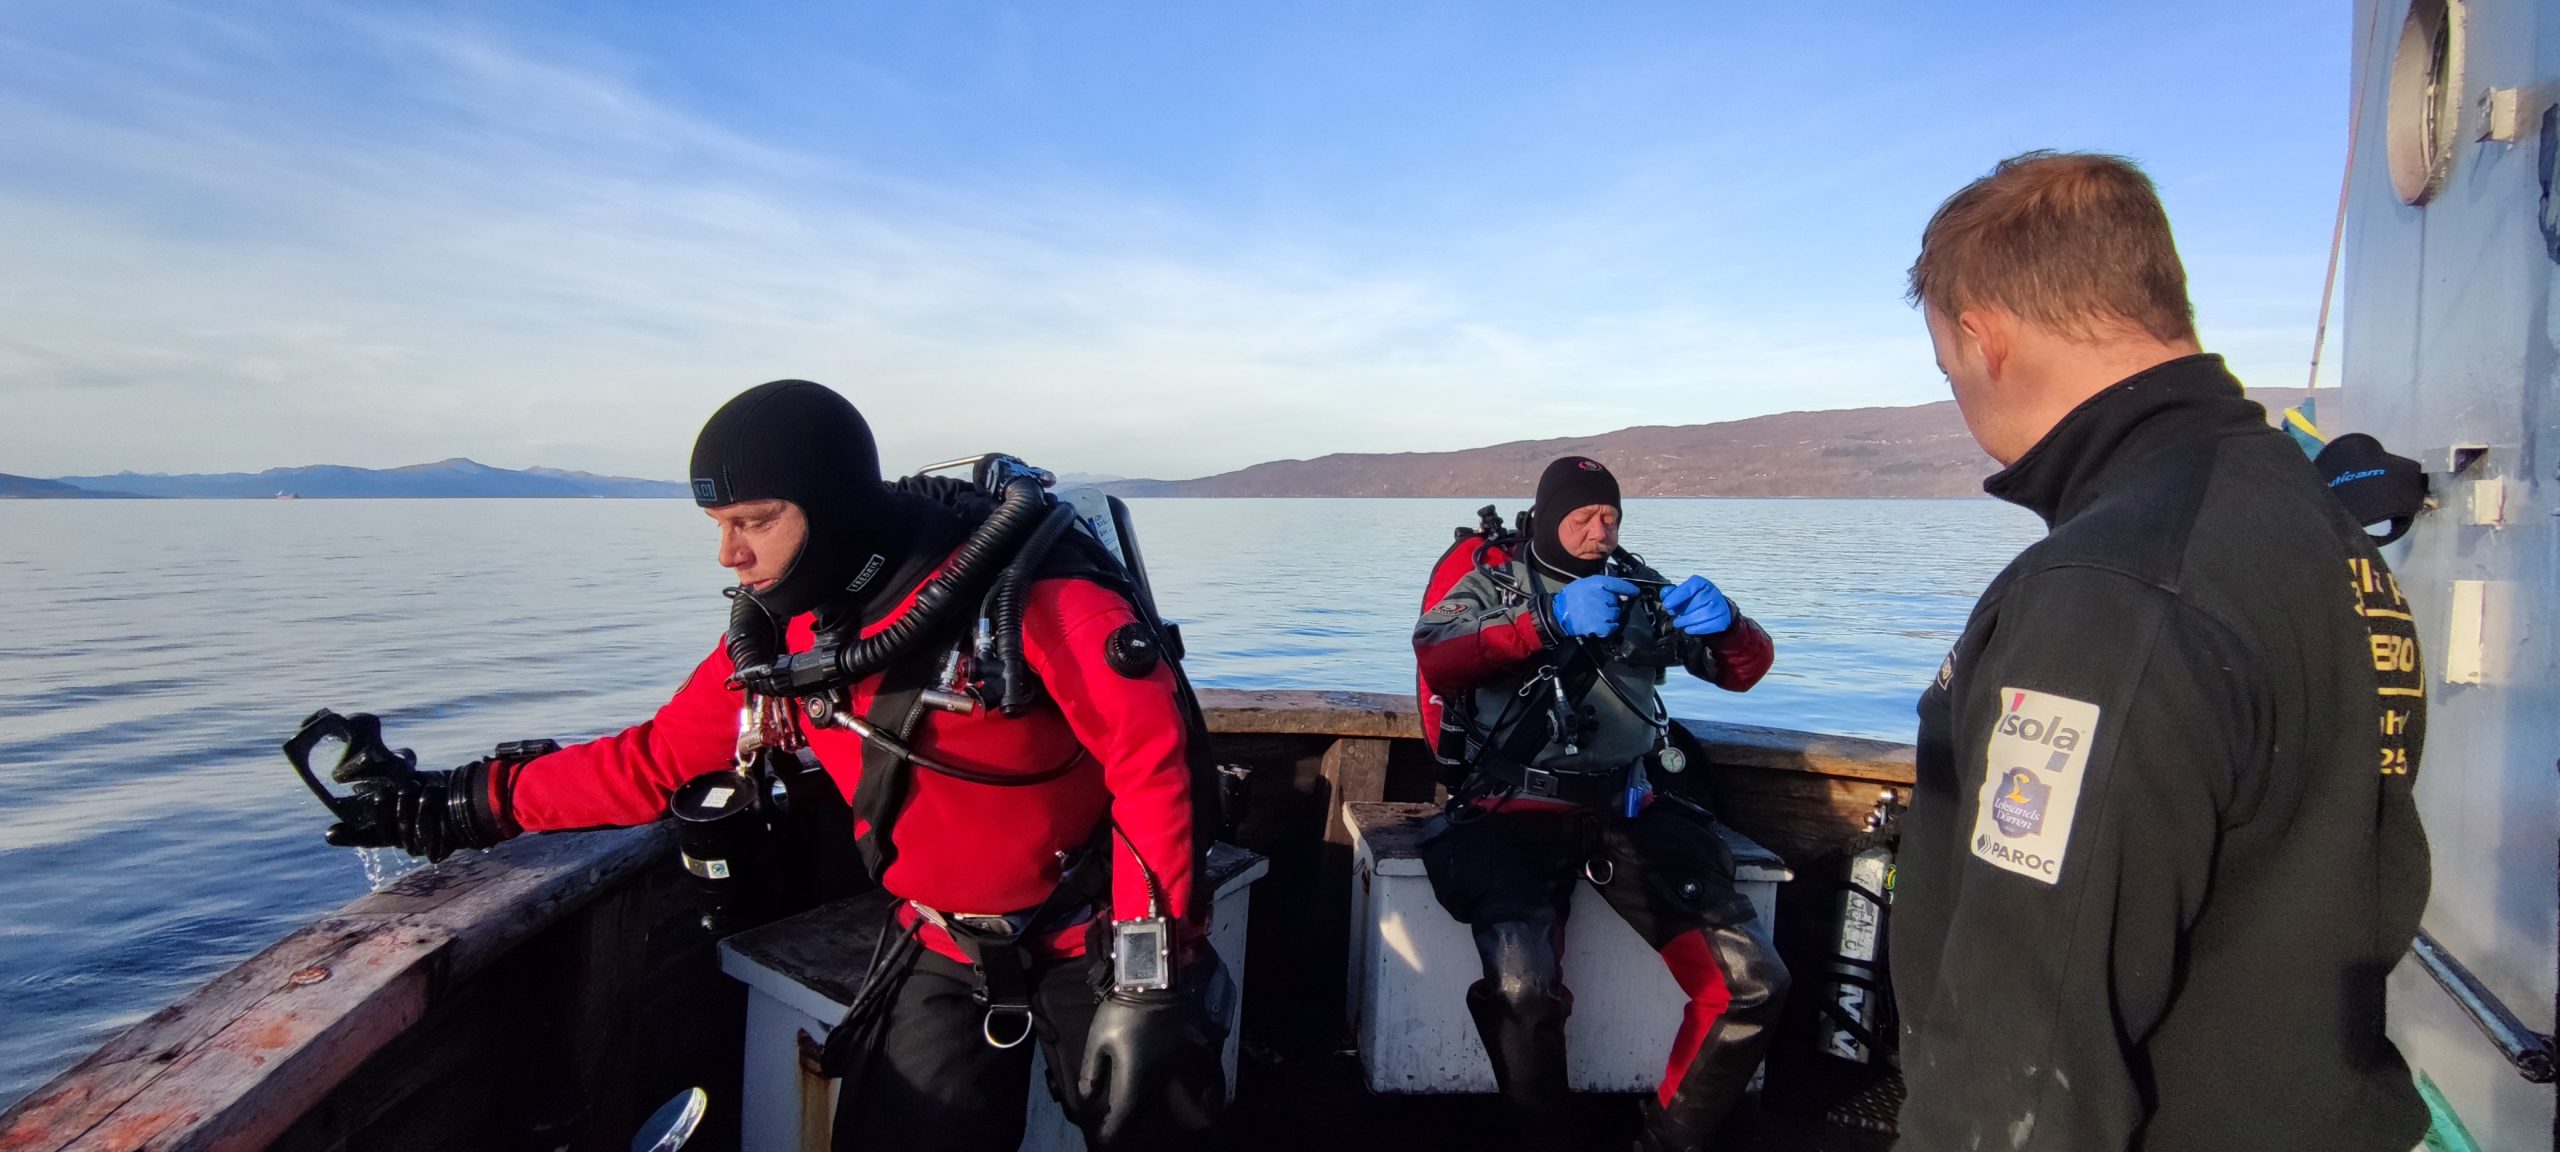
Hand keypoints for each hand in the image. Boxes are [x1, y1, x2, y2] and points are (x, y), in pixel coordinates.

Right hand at [324, 758, 508, 862]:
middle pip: (386, 834)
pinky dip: (433, 819)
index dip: (349, 836)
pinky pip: (430, 842)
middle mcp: (405, 841)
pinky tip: (438, 803)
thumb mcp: (414, 782)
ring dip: (414, 811)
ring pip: (407, 837)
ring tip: (424, 792)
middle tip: (392, 792)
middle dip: (388, 811)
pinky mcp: (441, 849)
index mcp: (395, 827)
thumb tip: (367, 767)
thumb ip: (392, 781)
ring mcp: (422, 847)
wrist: (478, 800)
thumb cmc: (443, 790)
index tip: (330, 832)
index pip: (367, 835)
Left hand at [1075, 955, 1230, 1149]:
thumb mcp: (1098, 1040)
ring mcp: (1175, 1069)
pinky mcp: (1188, 1055)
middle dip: (1127, 1119)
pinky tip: (1164, 1086)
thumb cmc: (1123, 1010)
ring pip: (1158, 1095)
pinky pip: (1178, 1079)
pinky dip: (1167, 1088)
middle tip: (1115, 1122)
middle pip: (1142, 1110)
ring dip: (1144, 1103)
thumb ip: (1092, 1071)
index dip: (1111, 1130)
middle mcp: (1158, 1081)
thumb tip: (1089, 1096)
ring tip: (1131, 1105)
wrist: (1159, 981)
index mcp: (1134, 1080)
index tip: (1102, 1137)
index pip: (1122, 1117)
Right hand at [1551, 575, 1637, 637]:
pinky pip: (1612, 627)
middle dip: (1611, 605)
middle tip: (1598, 607)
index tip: (1635, 592)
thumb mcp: (1585, 584)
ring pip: (1615, 615)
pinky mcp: (1599, 625)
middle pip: (1617, 602)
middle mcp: (1602, 596)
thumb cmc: (1571, 598)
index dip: (1629, 589)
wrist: (1558, 614)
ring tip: (1596, 616)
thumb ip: (1602, 586)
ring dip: (1609, 617)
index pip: (1619, 584)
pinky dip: (1608, 628)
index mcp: (1597, 583)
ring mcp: (1601, 611)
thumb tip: (1620, 593)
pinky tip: (1600, 625)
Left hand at [1660, 575, 1732, 635]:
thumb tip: (1665, 594)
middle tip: (1673, 614)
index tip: (1667, 605)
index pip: (1690, 588)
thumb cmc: (1696, 599)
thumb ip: (1672, 593)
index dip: (1677, 596)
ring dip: (1686, 621)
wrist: (1716, 608)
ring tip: (1678, 623)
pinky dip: (1695, 629)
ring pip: (1701, 616)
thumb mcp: (1684, 593)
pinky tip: (1688, 628)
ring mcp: (1720, 606)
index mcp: (1702, 583)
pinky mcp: (1722, 619)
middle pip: (1695, 603)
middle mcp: (1713, 593)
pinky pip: (1708, 626)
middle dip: (1681, 611)